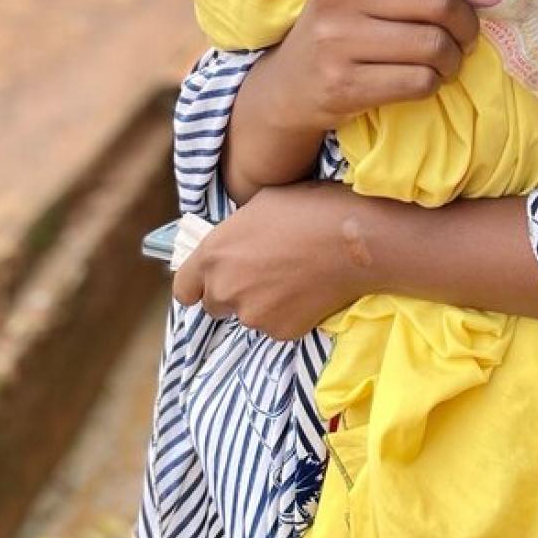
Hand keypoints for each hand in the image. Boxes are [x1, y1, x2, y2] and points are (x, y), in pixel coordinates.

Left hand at [172, 181, 365, 338]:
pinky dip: (288, 314)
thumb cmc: (309, 209)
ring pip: (249, 316)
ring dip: (262, 303)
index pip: (183, 288)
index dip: (198, 284)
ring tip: (293, 279)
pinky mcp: (280, 332)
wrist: (354, 240)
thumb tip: (236, 243)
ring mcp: (252, 315)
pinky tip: (308, 292)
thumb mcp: (260, 204)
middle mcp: (225, 289)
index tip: (215, 279)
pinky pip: (276, 326)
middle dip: (233, 293)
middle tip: (264, 275)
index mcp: (214, 254)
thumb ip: (235, 231)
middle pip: (214, 305)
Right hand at [252, 0, 497, 134]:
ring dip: (453, 58)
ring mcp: (338, 40)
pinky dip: (434, 83)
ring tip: (446, 61)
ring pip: (434, 46)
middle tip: (466, 36)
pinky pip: (419, 82)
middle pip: (438, 2)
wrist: (290, 85)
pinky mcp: (344, 84)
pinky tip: (424, 80)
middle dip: (467, 24)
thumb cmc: (342, 27)